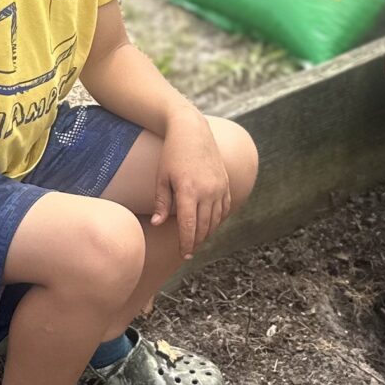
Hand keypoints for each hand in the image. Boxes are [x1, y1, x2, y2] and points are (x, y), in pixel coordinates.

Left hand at [150, 115, 232, 260]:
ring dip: (207, 233)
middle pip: (204, 226)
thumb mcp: (162, 177)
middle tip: (188, 252)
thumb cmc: (172, 153)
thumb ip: (162, 203)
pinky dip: (218, 220)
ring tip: (197, 241)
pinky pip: (225, 208)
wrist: (192, 130)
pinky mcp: (226, 183)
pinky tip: (209, 225)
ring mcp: (220, 187)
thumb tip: (158, 224)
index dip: (186, 243)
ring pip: (216, 220)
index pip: (188, 226)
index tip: (183, 254)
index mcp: (189, 190)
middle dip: (196, 242)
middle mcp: (208, 191)